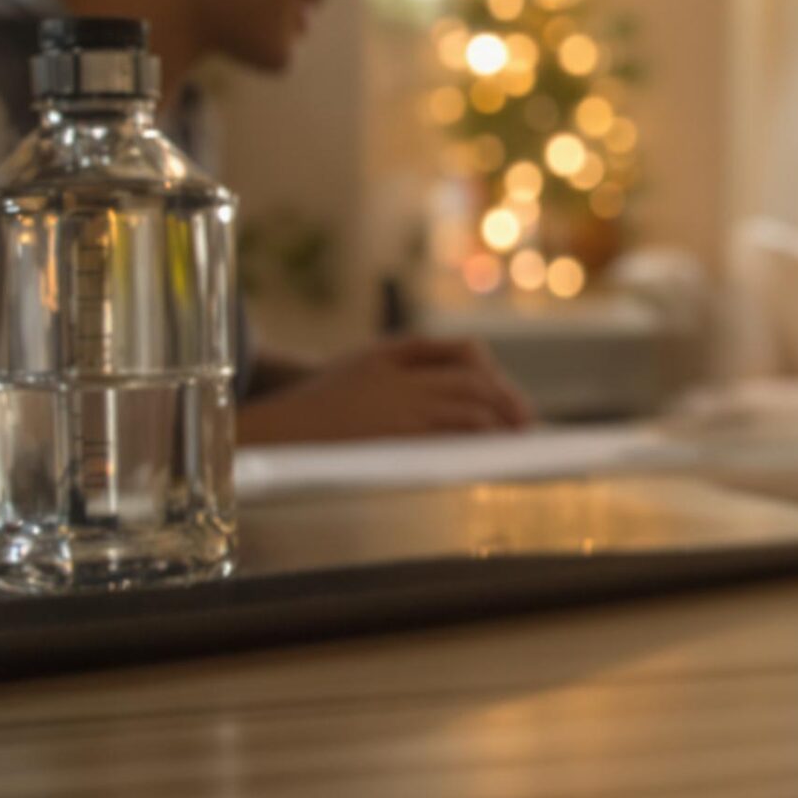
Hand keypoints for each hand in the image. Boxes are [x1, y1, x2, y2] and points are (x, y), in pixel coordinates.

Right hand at [236, 337, 533, 443]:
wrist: (273, 434)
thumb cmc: (314, 412)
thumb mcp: (355, 375)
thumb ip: (397, 373)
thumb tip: (455, 389)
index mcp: (388, 355)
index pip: (458, 349)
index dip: (488, 370)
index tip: (501, 392)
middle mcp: (398, 374)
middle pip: (472, 376)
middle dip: (506, 397)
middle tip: (524, 420)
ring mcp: (399, 403)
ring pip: (470, 402)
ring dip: (501, 418)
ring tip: (517, 436)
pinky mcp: (398, 433)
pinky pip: (454, 429)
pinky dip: (481, 436)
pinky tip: (492, 448)